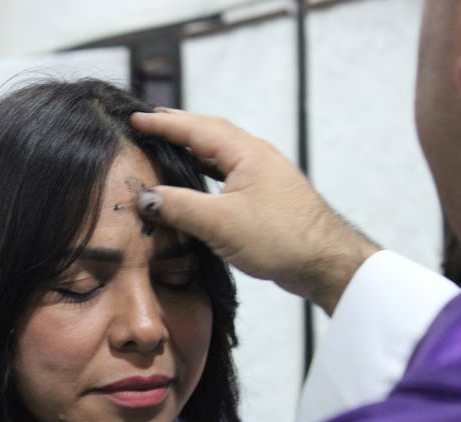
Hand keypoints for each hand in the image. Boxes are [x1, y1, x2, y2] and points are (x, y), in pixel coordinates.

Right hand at [131, 109, 378, 314]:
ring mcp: (263, 175)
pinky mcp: (266, 195)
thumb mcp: (220, 223)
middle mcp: (256, 156)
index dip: (163, 123)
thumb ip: (179, 207)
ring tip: (166, 146)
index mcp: (246, 153)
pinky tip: (196, 180)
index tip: (135, 119)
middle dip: (178, 126)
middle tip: (148, 123)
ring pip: (220, 152)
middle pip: (210, 132)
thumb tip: (144, 197)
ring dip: (192, 147)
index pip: (196, 128)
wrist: (325, 262)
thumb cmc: (279, 238)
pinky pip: (228, 171)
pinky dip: (206, 169)